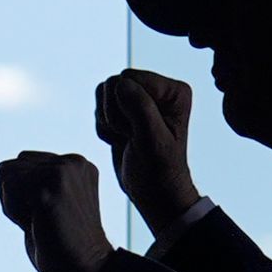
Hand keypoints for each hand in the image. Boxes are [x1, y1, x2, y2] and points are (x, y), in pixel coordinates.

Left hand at [0, 152, 112, 271]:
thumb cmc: (64, 248)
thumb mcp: (54, 203)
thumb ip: (36, 182)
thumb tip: (3, 168)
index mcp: (76, 164)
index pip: (22, 163)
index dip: (23, 195)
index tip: (48, 216)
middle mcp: (73, 161)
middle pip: (10, 167)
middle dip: (15, 198)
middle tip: (44, 222)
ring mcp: (62, 171)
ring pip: (5, 174)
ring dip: (14, 206)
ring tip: (42, 223)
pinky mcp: (50, 187)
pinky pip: (7, 186)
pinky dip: (13, 211)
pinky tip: (38, 225)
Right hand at [93, 69, 199, 227]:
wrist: (153, 192)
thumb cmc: (160, 170)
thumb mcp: (153, 141)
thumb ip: (141, 109)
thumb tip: (121, 83)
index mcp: (174, 91)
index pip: (129, 79)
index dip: (126, 107)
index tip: (141, 133)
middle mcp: (158, 89)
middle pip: (113, 83)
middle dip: (115, 115)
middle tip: (132, 137)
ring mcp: (140, 98)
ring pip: (103, 94)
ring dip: (109, 122)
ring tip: (128, 139)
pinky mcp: (125, 109)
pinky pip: (98, 107)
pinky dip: (104, 128)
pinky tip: (121, 140)